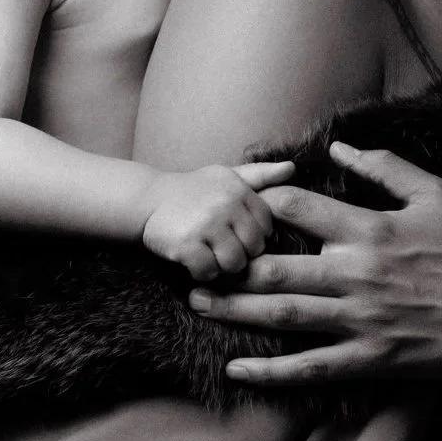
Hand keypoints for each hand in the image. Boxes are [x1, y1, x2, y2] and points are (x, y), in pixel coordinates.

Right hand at [142, 161, 294, 280]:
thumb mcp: (227, 176)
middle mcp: (225, 205)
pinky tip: (195, 262)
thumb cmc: (193, 190)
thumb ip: (261, 175)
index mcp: (239, 190)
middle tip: (223, 249)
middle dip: (242, 254)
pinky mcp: (187, 244)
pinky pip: (209, 271)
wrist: (148, 199)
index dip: (255, 237)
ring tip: (210, 256)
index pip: (267, 227)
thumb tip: (293, 168)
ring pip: (234, 263)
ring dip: (223, 267)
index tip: (238, 235)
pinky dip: (203, 273)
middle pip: (254, 248)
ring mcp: (206, 224)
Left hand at [188, 142, 441, 386]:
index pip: (299, 210)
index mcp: (368, 230)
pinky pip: (310, 368)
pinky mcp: (367, 357)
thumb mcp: (433, 194)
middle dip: (229, 263)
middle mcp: (355, 274)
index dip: (263, 202)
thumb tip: (337, 148)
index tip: (237, 199)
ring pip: (283, 315)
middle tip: (192, 259)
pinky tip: (237, 368)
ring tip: (196, 302)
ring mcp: (359, 320)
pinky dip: (271, 371)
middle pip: (275, 267)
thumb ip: (384, 167)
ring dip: (234, 309)